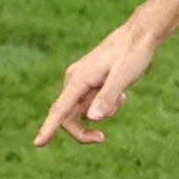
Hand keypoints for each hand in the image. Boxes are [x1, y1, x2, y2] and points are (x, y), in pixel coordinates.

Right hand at [33, 23, 157, 145]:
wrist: (140, 35)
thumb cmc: (132, 53)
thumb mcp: (123, 76)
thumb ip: (107, 97)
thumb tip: (91, 118)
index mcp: (78, 79)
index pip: (60, 108)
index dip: (49, 127)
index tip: (38, 143)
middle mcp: (75, 81)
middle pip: (68, 116)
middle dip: (84, 130)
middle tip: (102, 138)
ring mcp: (82, 82)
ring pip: (85, 111)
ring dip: (104, 112)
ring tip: (122, 96)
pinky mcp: (91, 83)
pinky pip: (93, 104)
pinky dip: (108, 105)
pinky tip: (122, 93)